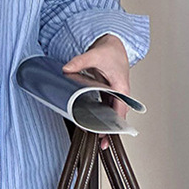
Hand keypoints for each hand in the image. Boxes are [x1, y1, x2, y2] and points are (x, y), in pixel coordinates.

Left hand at [61, 34, 129, 149]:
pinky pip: (105, 108)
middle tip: (101, 144)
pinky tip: (92, 124)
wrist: (114, 44)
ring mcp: (114, 94)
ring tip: (98, 140)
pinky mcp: (108, 93)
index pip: (119, 112)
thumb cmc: (111, 51)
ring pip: (111, 115)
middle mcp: (120, 94)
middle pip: (116, 117)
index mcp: (121, 88)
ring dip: (104, 126)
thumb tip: (66, 69)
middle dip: (109, 131)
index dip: (114, 126)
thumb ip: (80, 62)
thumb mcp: (95, 55)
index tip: (107, 137)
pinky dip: (100, 117)